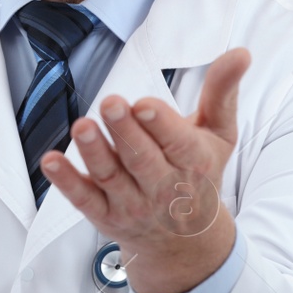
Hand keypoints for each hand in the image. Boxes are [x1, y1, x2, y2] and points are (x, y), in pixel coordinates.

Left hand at [42, 47, 249, 292]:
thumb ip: (223, 92)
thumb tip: (241, 52)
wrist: (185, 240)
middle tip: (111, 103)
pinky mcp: (104, 215)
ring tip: (82, 126)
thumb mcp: (219, 134)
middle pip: (141, 159)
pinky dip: (66, 182)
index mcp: (193, 163)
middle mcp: (163, 187)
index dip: (160, 124)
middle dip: (125, 132)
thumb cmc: (201, 173)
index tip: (144, 105)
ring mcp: (132, 204)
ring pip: (110, 177)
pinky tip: (50, 161)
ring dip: (94, 152)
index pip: (178, 144)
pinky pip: (83, 199)